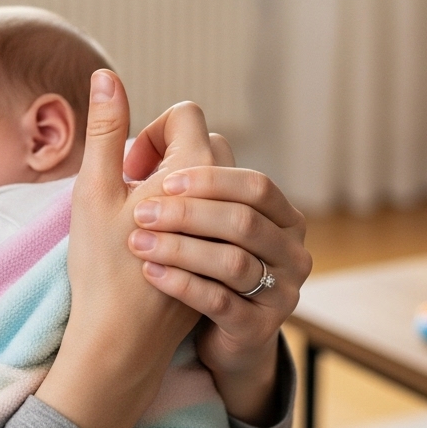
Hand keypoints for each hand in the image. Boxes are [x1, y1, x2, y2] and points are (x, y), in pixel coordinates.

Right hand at [35, 71, 217, 427]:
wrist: (124, 340)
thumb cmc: (104, 265)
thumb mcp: (96, 189)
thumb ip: (107, 127)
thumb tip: (106, 73)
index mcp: (196, 171)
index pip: (185, 114)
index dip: (151, 130)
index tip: (129, 166)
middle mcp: (224, 195)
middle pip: (206, 145)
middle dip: (169, 156)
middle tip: (136, 193)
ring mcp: (230, 228)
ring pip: (215, 181)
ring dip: (184, 188)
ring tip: (149, 221)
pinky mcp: (228, 253)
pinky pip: (218, 215)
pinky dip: (194, 217)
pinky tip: (163, 244)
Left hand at [124, 123, 309, 425]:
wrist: (217, 335)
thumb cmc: (198, 259)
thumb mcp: (198, 212)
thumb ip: (185, 161)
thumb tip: (136, 92)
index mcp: (281, 214)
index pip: (254, 184)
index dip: (207, 177)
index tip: (156, 175)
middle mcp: (290, 250)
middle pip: (244, 220)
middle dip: (188, 212)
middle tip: (140, 211)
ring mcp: (280, 292)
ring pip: (232, 262)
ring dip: (180, 248)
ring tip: (138, 243)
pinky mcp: (258, 329)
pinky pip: (221, 303)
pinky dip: (182, 285)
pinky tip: (150, 274)